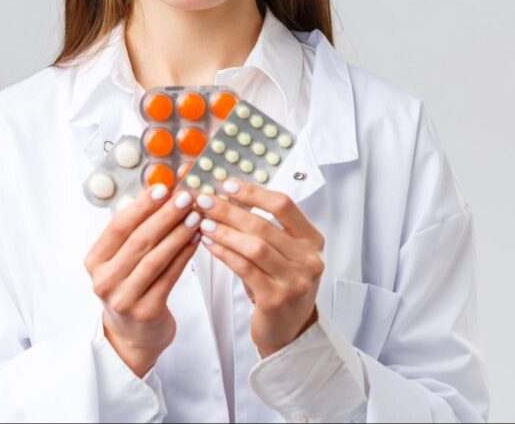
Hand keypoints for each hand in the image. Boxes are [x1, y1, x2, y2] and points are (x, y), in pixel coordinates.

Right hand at [83, 183, 201, 376]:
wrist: (133, 336)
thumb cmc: (129, 288)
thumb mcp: (120, 261)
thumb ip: (133, 232)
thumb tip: (160, 192)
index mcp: (94, 262)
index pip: (118, 227)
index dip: (142, 206)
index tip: (162, 188)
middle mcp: (105, 280)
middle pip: (139, 241)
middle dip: (165, 216)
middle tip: (186, 198)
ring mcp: (124, 298)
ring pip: (156, 258)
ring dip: (178, 233)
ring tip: (195, 216)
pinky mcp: (147, 311)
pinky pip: (170, 276)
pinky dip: (185, 255)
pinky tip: (196, 239)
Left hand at [193, 179, 324, 357]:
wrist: (289, 330)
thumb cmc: (281, 286)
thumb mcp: (284, 255)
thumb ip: (266, 229)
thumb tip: (227, 198)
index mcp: (312, 241)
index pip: (284, 206)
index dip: (254, 193)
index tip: (227, 184)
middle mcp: (308, 259)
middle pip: (264, 225)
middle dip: (230, 210)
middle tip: (205, 200)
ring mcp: (294, 281)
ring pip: (254, 247)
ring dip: (225, 232)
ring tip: (203, 222)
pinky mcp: (276, 299)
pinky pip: (245, 269)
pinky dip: (224, 253)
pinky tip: (209, 245)